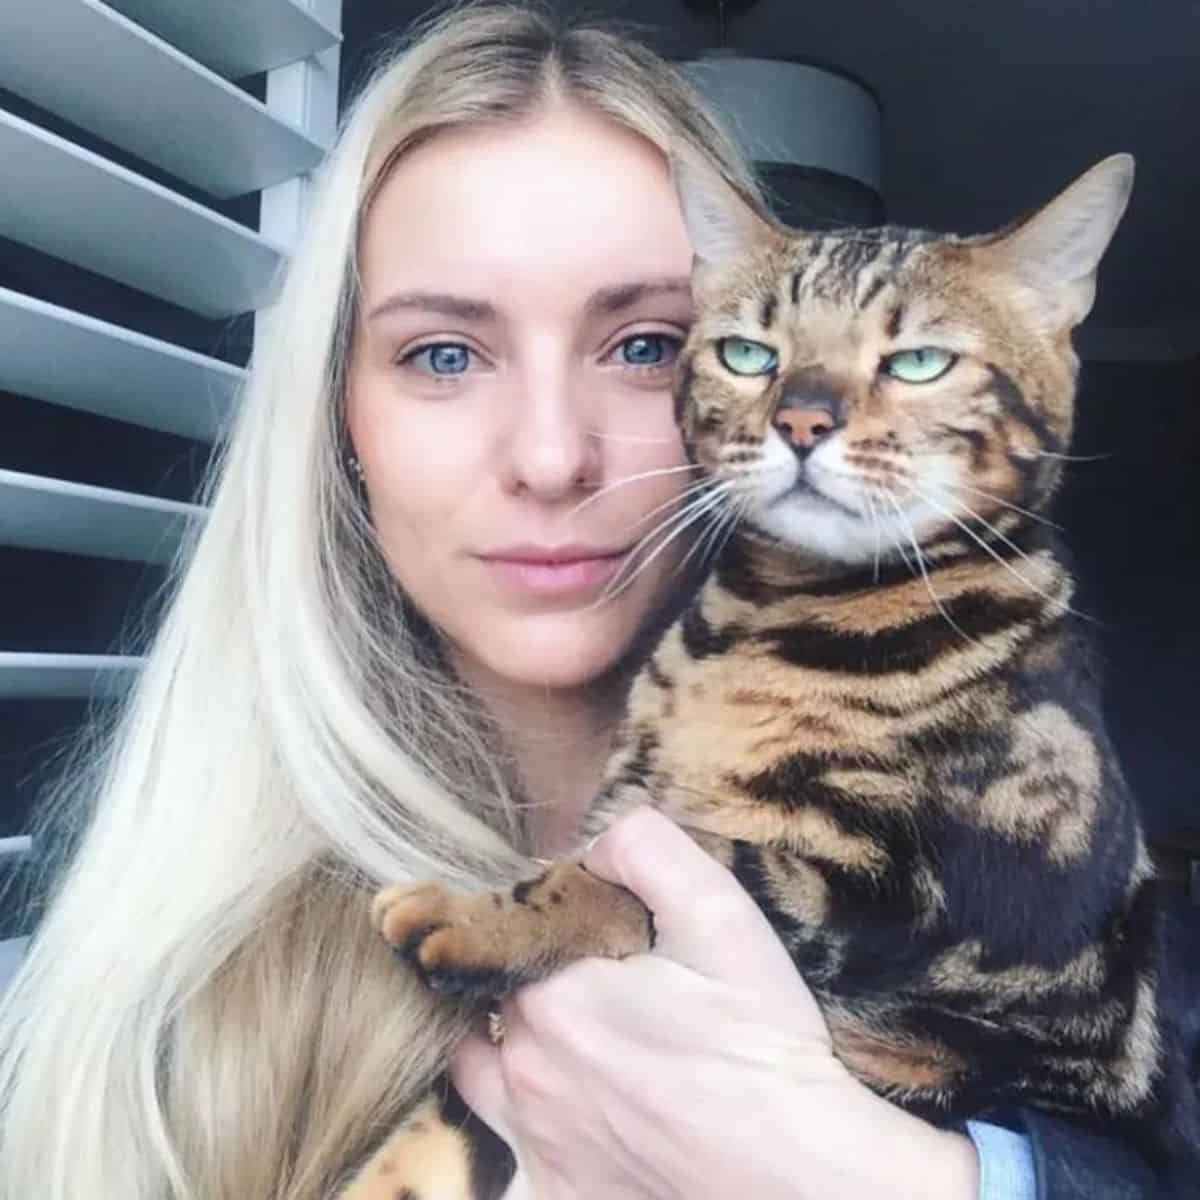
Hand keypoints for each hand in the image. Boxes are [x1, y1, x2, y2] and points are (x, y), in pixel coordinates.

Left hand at [451, 807, 978, 1199]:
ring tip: (569, 1036)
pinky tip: (580, 1105)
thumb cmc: (759, 1042)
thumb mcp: (717, 914)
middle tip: (597, 981)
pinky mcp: (556, 1193)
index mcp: (550, 994)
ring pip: (481, 1069)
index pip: (514, 931)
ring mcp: (535, 1139)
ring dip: (509, 1043)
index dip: (551, 921)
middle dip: (532, 976)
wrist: (794, 1174)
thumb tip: (593, 846)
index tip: (597, 929)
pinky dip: (533, 1116)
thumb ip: (646, 850)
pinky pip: (512, 1143)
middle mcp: (524, 1069)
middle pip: (496, 997)